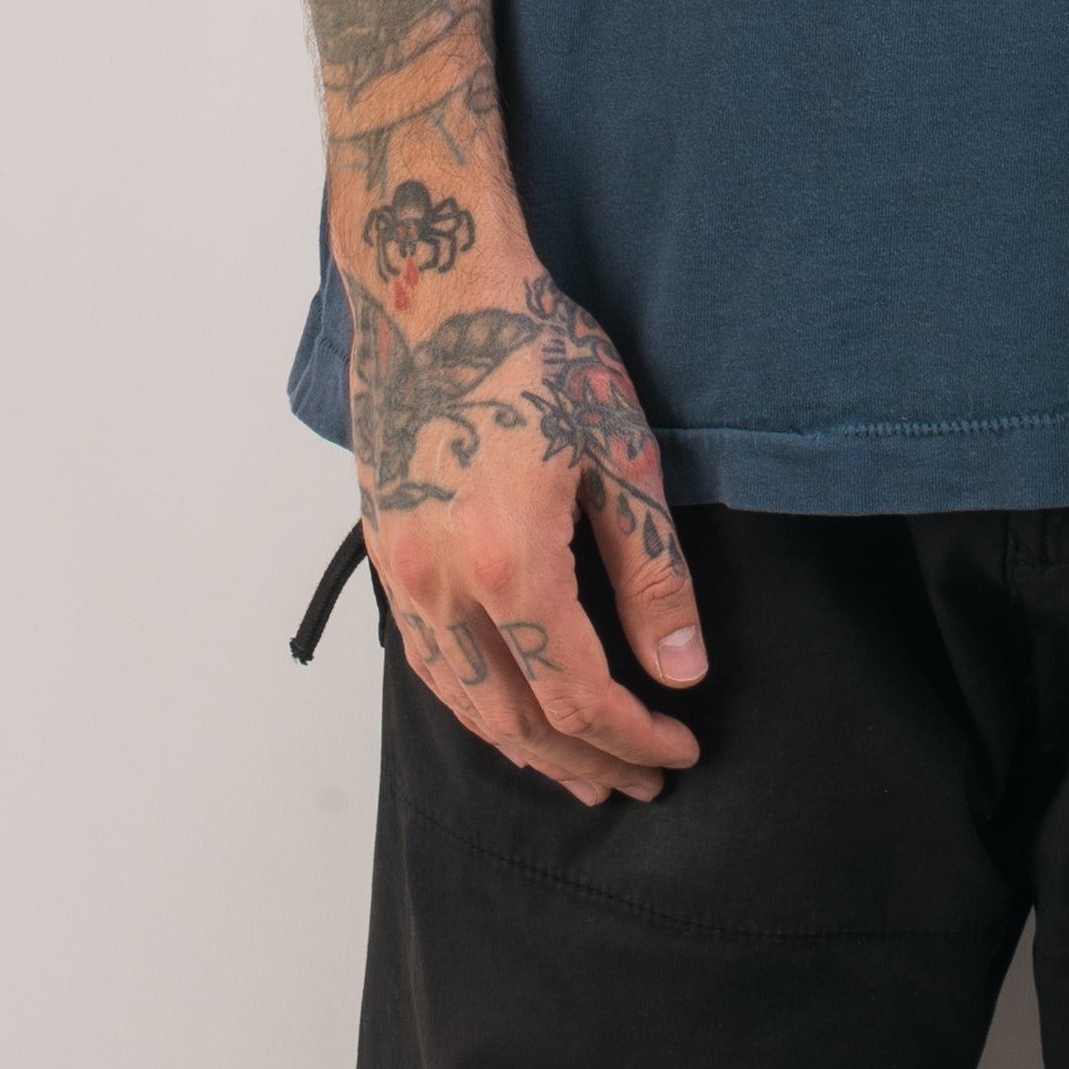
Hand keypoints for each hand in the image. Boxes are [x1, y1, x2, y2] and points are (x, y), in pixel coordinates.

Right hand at [348, 250, 705, 805]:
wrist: (432, 287)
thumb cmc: (534, 350)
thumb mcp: (621, 451)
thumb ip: (652, 572)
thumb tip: (683, 670)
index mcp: (509, 563)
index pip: (576, 694)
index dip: (633, 734)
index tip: (681, 747)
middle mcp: (440, 583)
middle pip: (513, 718)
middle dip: (582, 761)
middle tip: (639, 781)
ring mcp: (401, 570)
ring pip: (458, 701)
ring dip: (521, 746)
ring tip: (578, 770)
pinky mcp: (385, 547)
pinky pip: (426, 658)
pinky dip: (471, 702)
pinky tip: (505, 706)